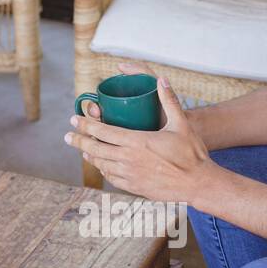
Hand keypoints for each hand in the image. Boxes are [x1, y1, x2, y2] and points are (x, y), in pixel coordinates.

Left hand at [66, 65, 214, 203]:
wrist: (198, 184)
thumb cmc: (192, 153)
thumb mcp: (182, 124)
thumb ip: (170, 100)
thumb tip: (161, 80)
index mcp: (136, 142)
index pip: (102, 132)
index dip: (85, 125)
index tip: (74, 119)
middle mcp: (129, 159)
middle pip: (95, 149)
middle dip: (79, 140)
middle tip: (68, 135)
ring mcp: (130, 176)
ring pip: (102, 165)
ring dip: (90, 156)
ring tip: (84, 150)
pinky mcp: (135, 187)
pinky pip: (113, 178)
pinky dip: (104, 170)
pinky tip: (103, 166)